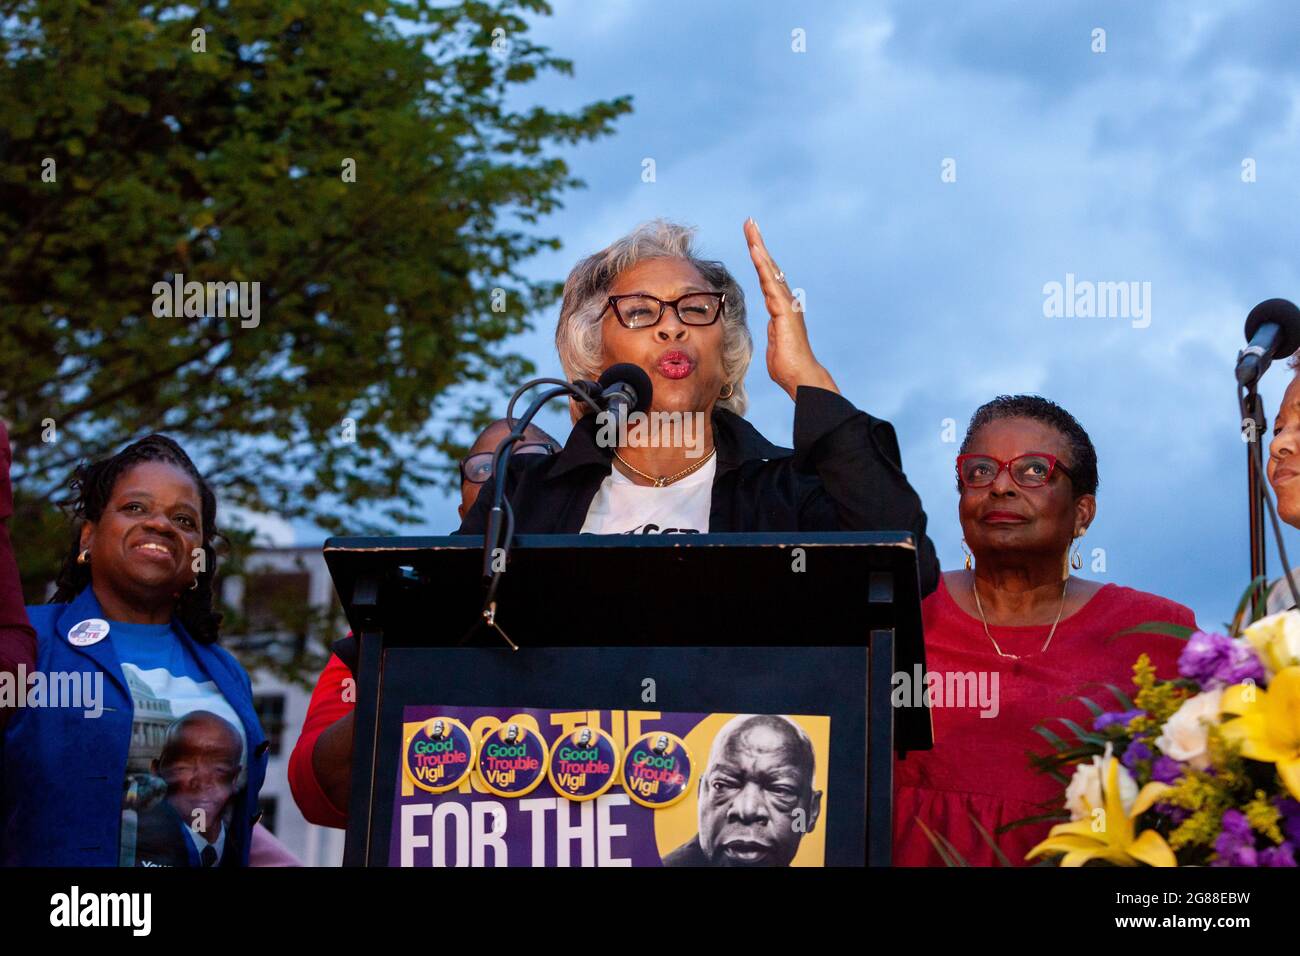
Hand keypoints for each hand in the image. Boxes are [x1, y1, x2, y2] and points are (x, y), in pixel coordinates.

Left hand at [744, 218, 838, 400]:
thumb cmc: (787, 365)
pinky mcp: (785, 311)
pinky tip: (756, 252)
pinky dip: (763, 266)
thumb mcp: (775, 343)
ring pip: (770, 271)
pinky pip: (771, 283)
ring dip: (760, 249)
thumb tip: (775, 328)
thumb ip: (774, 332)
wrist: (800, 377)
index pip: (767, 277)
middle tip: (750, 223)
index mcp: (780, 307)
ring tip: (751, 230)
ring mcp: (786, 304)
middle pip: (769, 267)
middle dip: (759, 244)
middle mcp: (785, 301)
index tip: (752, 241)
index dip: (759, 258)